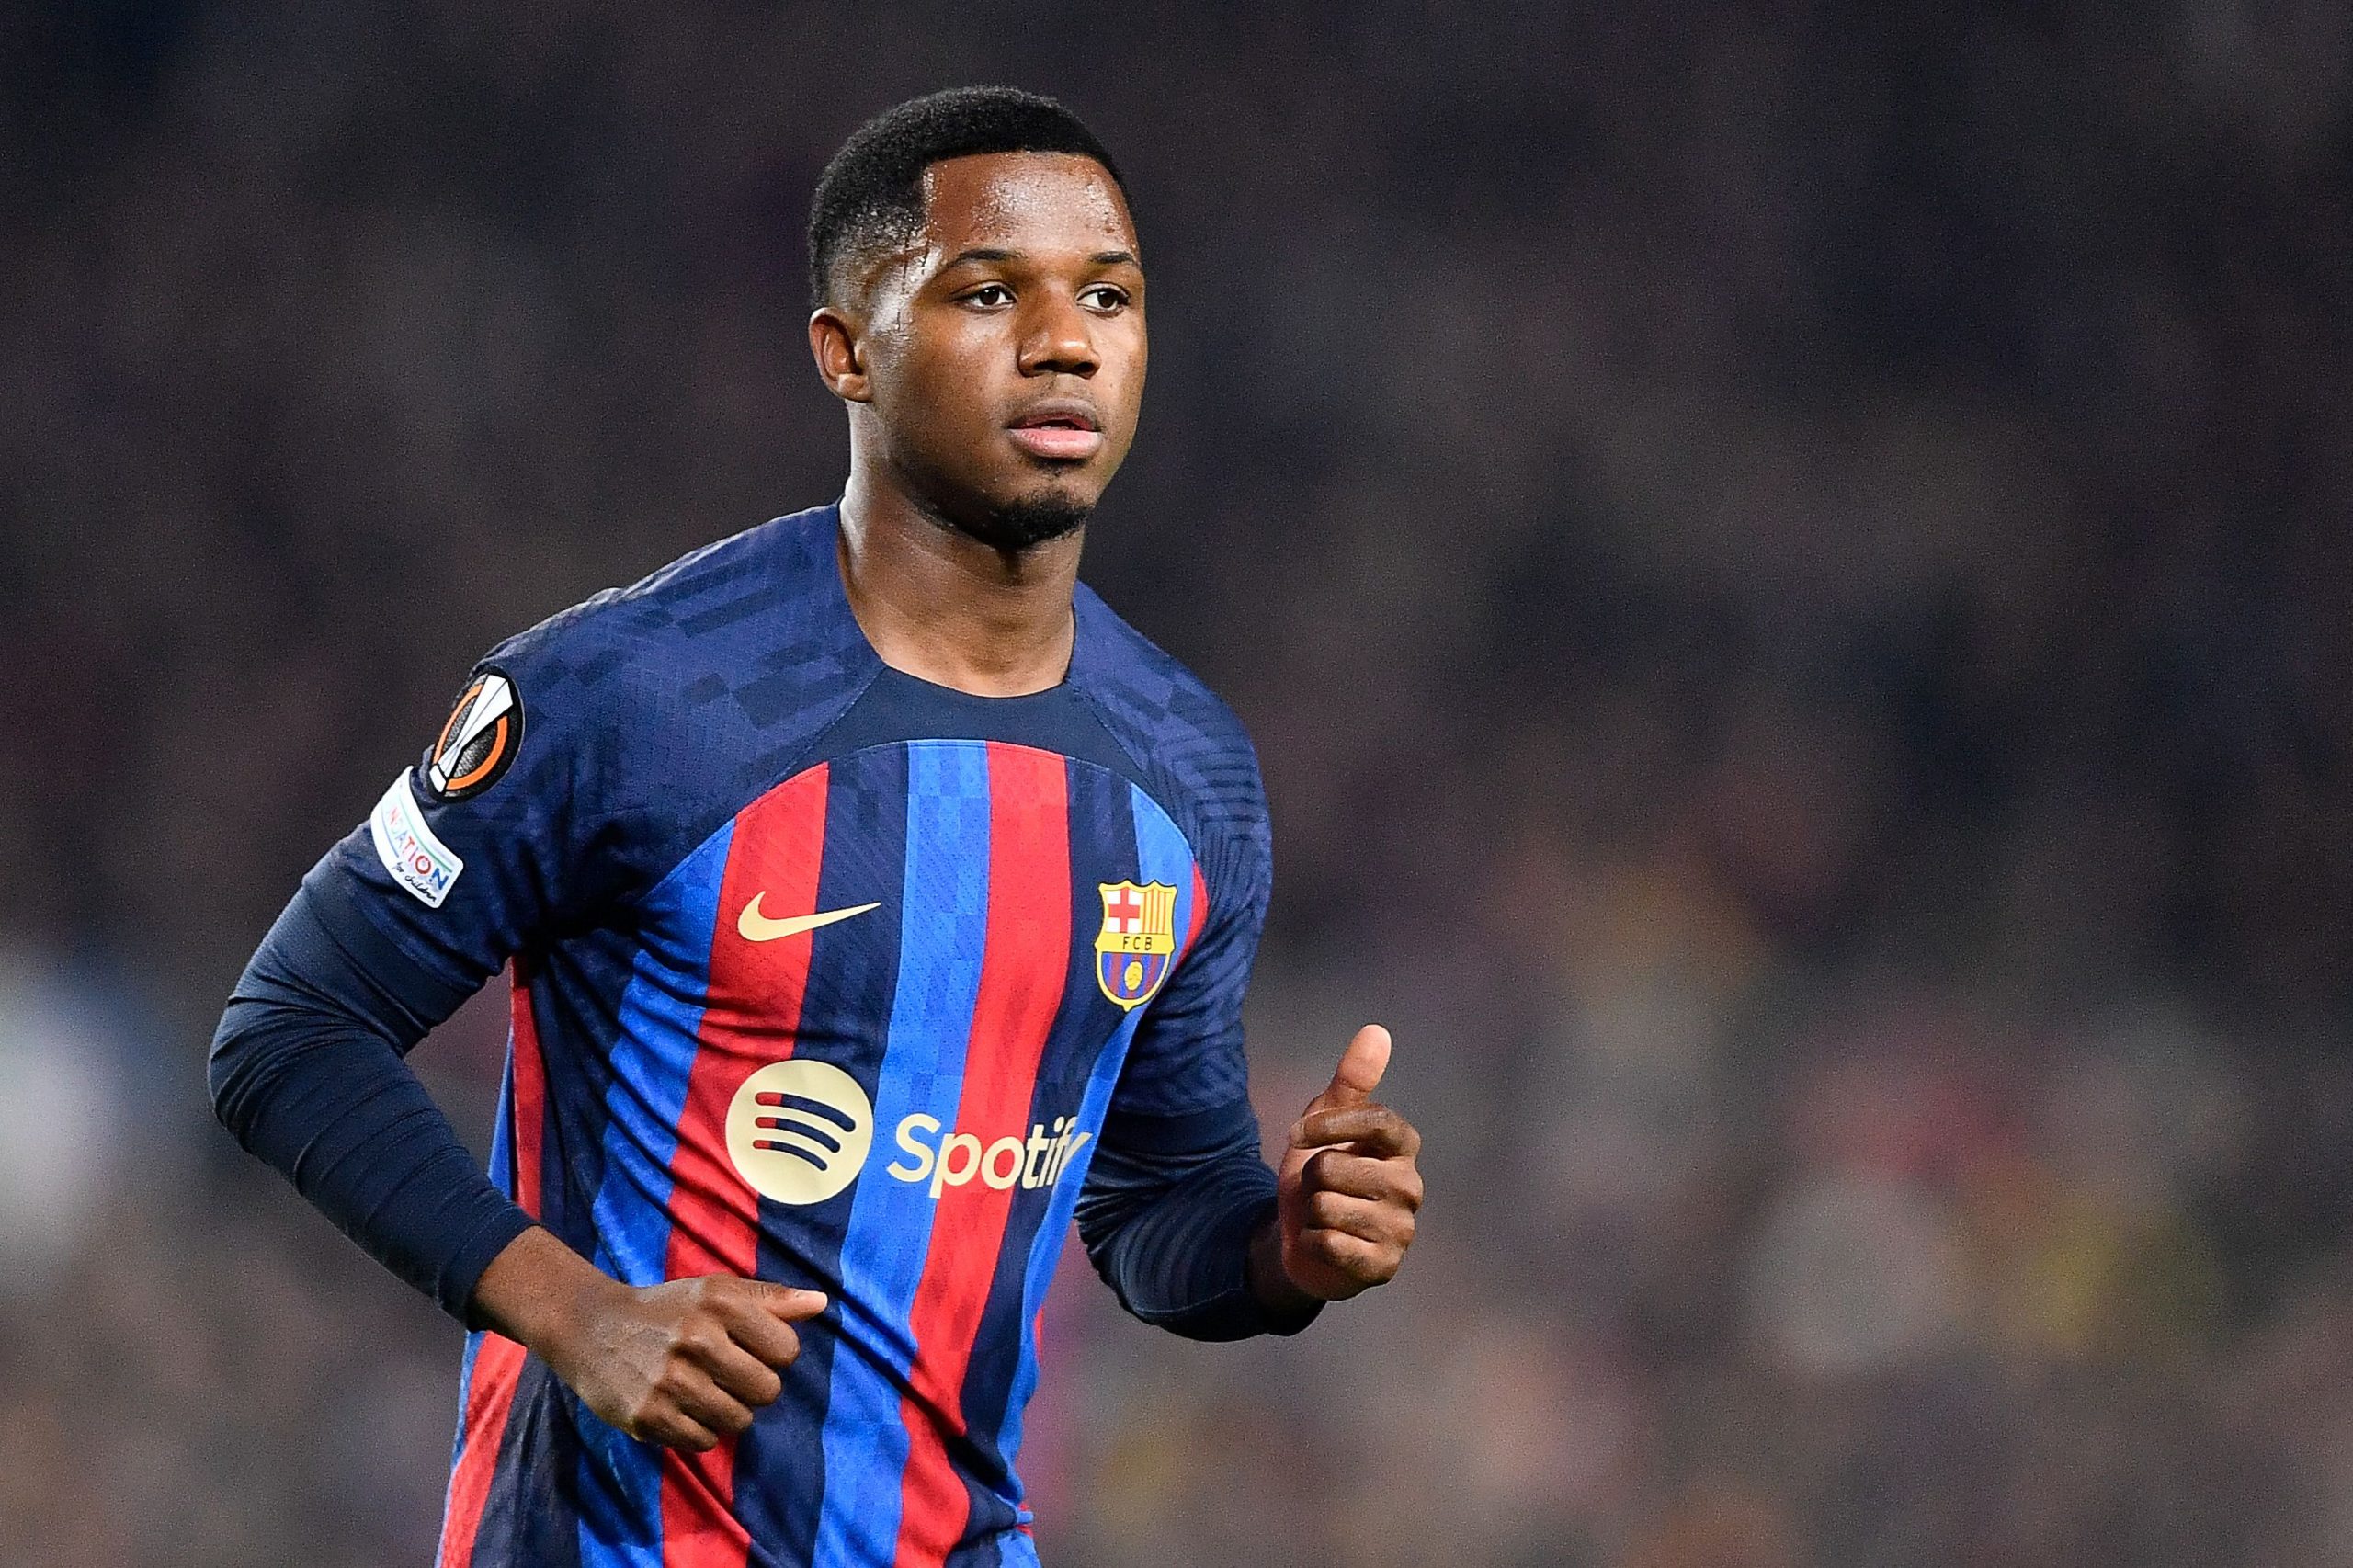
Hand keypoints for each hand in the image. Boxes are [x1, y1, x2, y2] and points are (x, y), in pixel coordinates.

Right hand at [470, 1227, 827, 1450]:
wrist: (592, 1328)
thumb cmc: (667, 1309)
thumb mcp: (716, 1291)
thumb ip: (771, 1299)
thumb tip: (822, 1303)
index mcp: (719, 1303)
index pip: (787, 1350)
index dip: (774, 1355)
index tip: (750, 1350)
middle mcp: (696, 1338)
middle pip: (767, 1390)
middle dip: (754, 1388)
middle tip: (728, 1377)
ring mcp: (670, 1380)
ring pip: (738, 1421)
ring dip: (728, 1412)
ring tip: (703, 1392)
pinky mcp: (647, 1415)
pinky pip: (703, 1442)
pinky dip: (698, 1431)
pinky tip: (680, 1408)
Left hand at [1264, 1024, 1423, 1304]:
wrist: (1301, 1238)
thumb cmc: (1319, 1173)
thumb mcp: (1325, 1120)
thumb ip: (1352, 1079)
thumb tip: (1376, 1031)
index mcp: (1402, 1146)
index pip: (1376, 1120)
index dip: (1329, 1125)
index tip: (1294, 1135)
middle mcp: (1410, 1186)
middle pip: (1335, 1167)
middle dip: (1311, 1178)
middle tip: (1320, 1189)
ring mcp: (1401, 1229)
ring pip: (1327, 1206)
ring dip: (1311, 1213)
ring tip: (1324, 1216)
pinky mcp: (1384, 1266)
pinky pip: (1330, 1243)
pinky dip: (1313, 1242)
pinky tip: (1325, 1243)